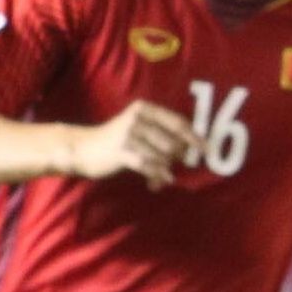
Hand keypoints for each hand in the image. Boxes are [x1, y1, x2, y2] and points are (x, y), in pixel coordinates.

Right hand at [68, 101, 202, 189]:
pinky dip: (157, 175)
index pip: (177, 122)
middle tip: (170, 166)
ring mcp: (129, 133)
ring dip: (164, 169)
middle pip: (172, 141)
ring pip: (161, 155)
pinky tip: (160, 182)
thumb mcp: (139, 129)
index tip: (207, 150)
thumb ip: (162, 134)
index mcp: (145, 109)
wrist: (84, 148)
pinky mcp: (121, 150)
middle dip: (176, 157)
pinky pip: (147, 165)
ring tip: (160, 177)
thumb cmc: (118, 140)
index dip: (194, 137)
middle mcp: (138, 118)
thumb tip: (190, 150)